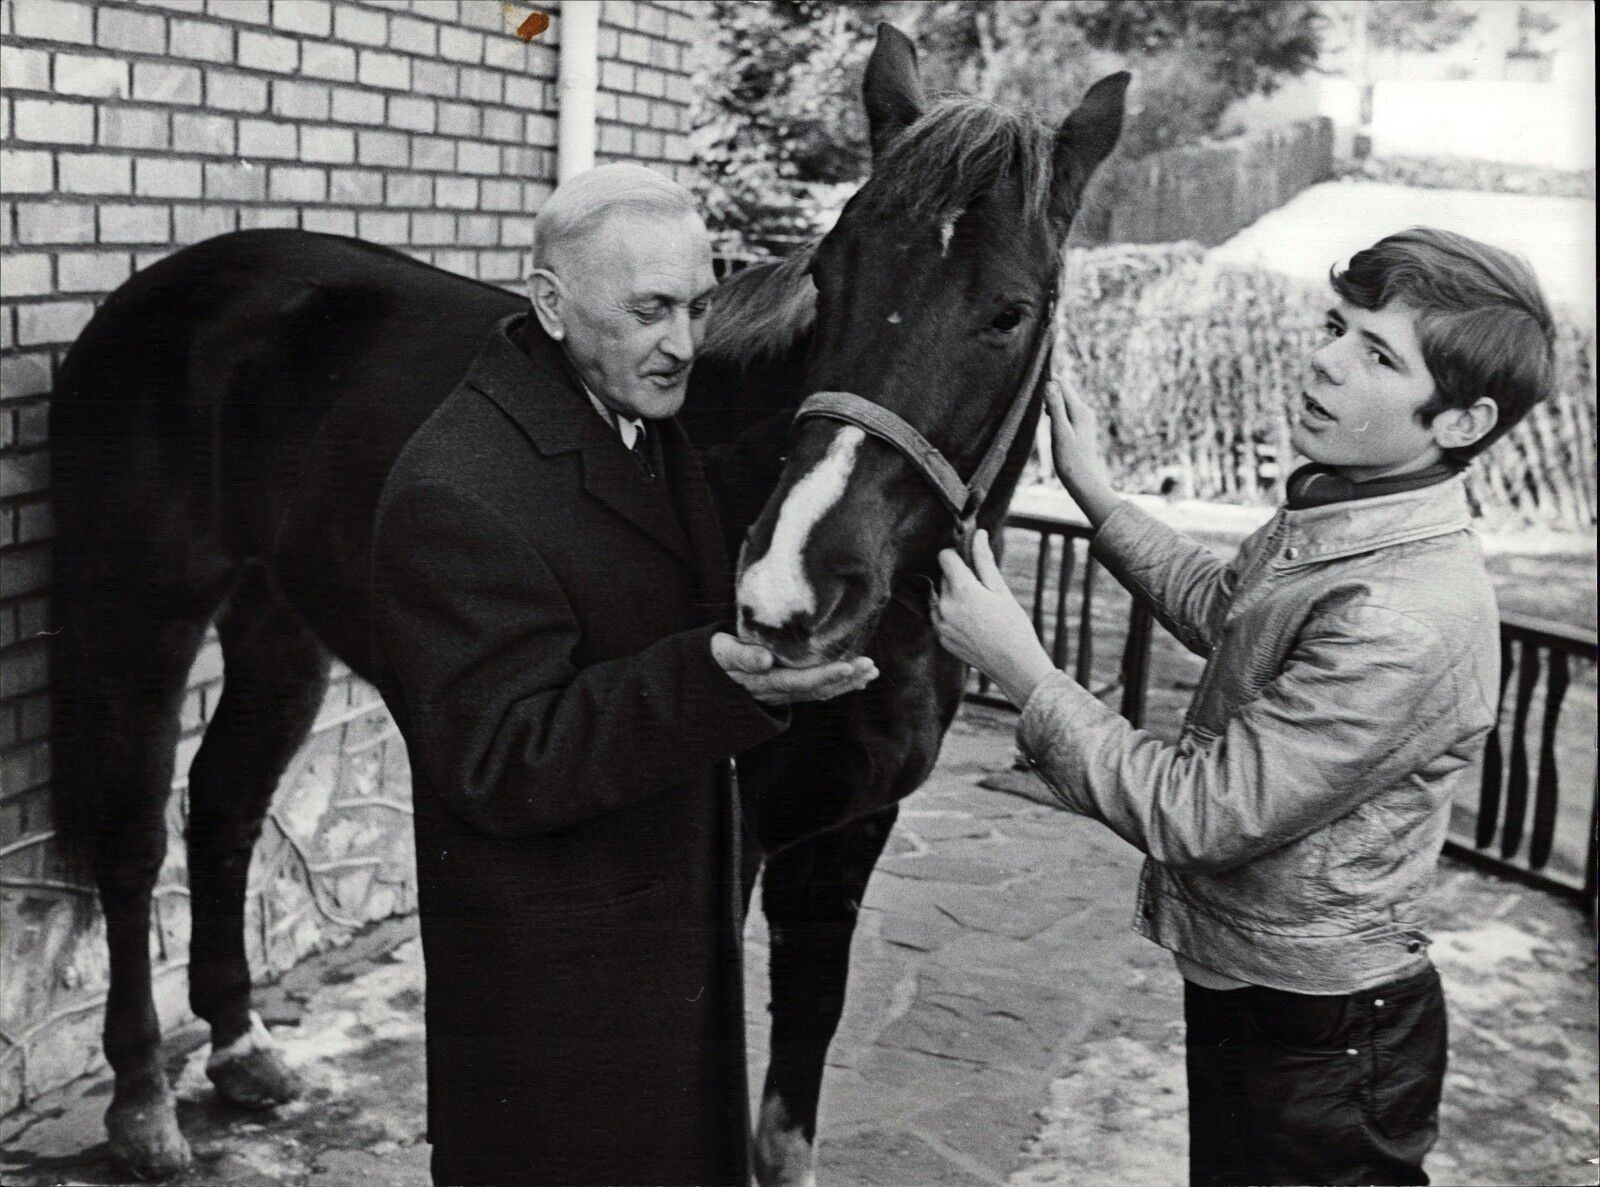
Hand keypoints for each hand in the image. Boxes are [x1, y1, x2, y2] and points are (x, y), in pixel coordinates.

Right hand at [710, 633, 877, 704]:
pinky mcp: (790, 689)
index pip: (798, 681)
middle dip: (845, 679)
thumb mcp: (721, 651)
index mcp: (762, 681)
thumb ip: (740, 656)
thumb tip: (765, 660)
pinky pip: (818, 690)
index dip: (824, 676)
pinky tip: (859, 677)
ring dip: (848, 682)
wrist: (711, 671)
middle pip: (815, 689)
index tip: (847, 666)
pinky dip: (840, 684)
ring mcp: (785, 693)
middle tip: (869, 665)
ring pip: (820, 692)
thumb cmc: (716, 654)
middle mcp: (777, 692)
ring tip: (871, 670)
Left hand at [932, 529, 1055, 707]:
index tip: (970, 561)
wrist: (1013, 665)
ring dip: (954, 596)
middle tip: (983, 592)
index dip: (957, 555)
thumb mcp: (1000, 589)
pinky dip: (952, 614)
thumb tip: (978, 534)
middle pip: (944, 578)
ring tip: (978, 610)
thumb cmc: (1013, 625)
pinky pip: (941, 616)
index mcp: (961, 590)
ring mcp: (940, 624)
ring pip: (941, 597)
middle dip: (959, 578)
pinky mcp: (941, 638)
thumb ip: (984, 560)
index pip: (944, 557)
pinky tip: (973, 624)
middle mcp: (945, 606)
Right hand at [1043, 379, 1119, 527]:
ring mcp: (1083, 420)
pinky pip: (1066, 411)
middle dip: (1049, 386)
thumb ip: (1056, 408)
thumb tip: (1050, 384)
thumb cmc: (1071, 461)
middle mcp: (1084, 411)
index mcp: (1079, 410)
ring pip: (1064, 401)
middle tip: (1029, 382)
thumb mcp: (1060, 433)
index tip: (1032, 369)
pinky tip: (1046, 415)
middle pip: (1064, 391)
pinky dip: (1055, 409)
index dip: (1049, 377)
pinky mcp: (1080, 428)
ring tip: (1034, 397)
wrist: (1084, 482)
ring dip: (1051, 399)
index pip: (1063, 384)